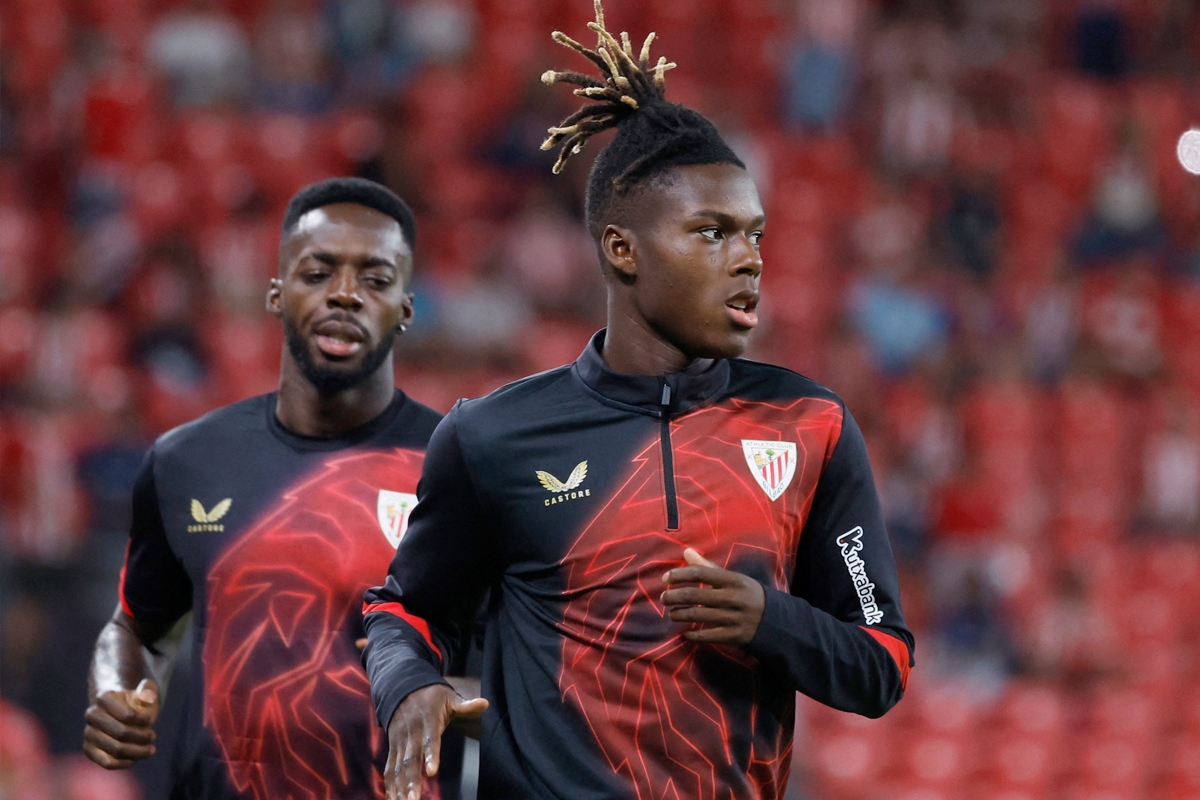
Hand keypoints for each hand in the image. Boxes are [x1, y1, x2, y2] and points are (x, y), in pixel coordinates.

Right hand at [83, 678, 159, 768]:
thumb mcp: (145, 694)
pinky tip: (135, 759)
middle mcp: (92, 714)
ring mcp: (89, 733)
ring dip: (137, 752)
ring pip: (116, 749)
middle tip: (152, 736)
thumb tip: (147, 696)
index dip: (143, 721)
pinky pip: (107, 762)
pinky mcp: (89, 749)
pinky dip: (124, 763)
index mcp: (105, 698)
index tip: (152, 721)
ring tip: (150, 749)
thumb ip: (149, 691)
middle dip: (141, 737)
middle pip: (121, 733)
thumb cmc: (136, 704)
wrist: (119, 713)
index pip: (127, 715)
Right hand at [385, 684, 487, 799]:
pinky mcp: (393, 747)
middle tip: (414, 799)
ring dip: (400, 786)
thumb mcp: (450, 697)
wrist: (403, 687)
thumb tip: (485, 703)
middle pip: (411, 758)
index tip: (432, 771)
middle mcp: (412, 733)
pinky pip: (390, 768)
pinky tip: (393, 799)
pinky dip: (390, 784)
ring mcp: (400, 741)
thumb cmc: (432, 696)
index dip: (431, 755)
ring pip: (398, 766)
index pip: (430, 739)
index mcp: (428, 720)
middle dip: (412, 780)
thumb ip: (466, 705)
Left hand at [662, 548, 765, 645]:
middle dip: (674, 596)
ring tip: (671, 614)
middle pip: (695, 595)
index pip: (700, 573)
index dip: (679, 574)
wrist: (776, 622)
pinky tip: (685, 633)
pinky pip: (707, 636)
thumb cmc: (749, 595)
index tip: (665, 578)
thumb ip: (709, 567)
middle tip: (663, 598)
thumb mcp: (734, 579)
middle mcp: (733, 598)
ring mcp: (733, 618)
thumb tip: (686, 552)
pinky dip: (692, 635)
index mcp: (733, 580)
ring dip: (679, 615)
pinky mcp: (734, 636)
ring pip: (697, 615)